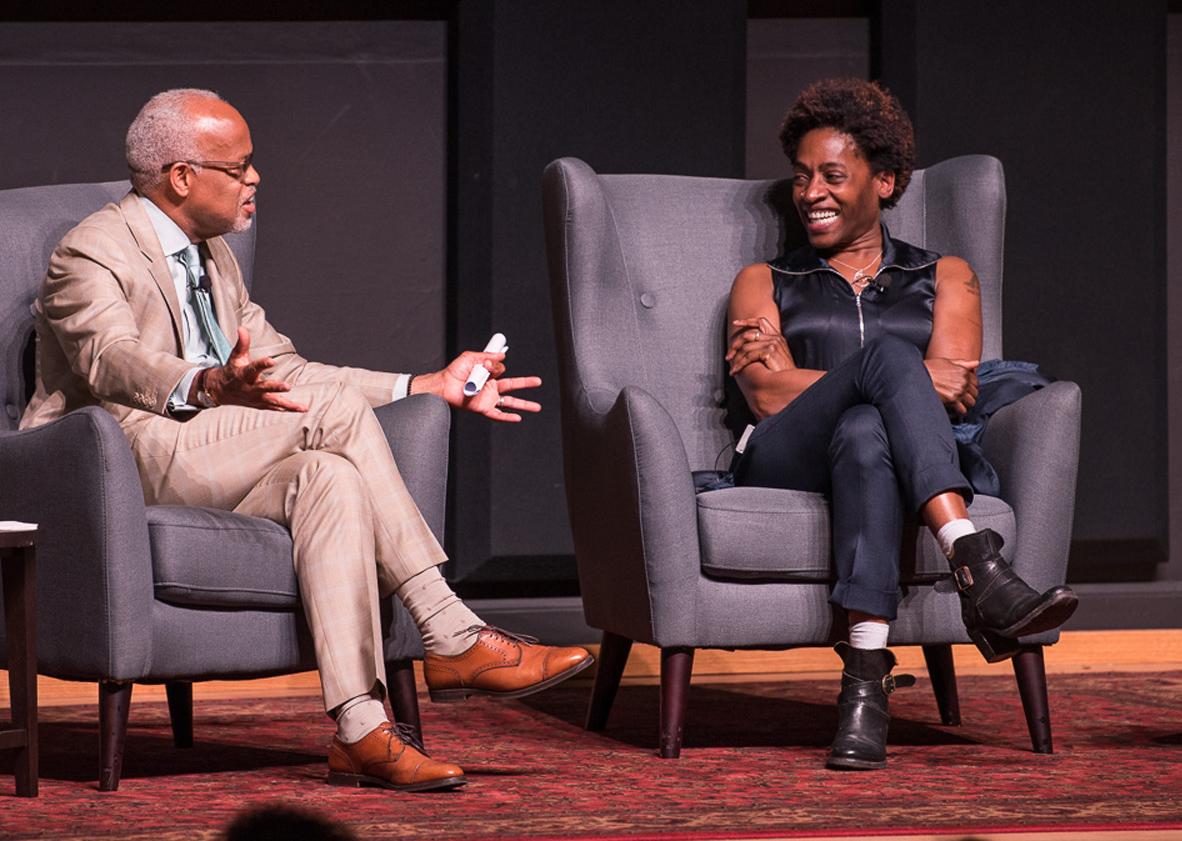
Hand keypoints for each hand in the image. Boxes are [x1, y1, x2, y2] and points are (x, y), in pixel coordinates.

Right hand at [200, 327, 307, 411]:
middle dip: (276, 388)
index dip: (262, 364)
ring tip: (303, 407)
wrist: (220, 391)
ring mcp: (256, 398)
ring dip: (288, 404)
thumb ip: (242, 343)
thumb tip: (242, 328)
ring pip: (273, 402)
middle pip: (264, 388)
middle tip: (288, 386)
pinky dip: (287, 408)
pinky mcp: (260, 404)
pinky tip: (300, 408)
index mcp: (243, 374)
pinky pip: (275, 408)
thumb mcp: (235, 357)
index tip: (272, 360)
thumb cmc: (232, 371)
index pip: (253, 368)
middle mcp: (250, 388)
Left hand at [420, 350, 541, 422]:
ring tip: (537, 407)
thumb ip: (487, 356)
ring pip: (510, 402)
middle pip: (513, 386)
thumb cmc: (454, 371)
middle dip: (526, 383)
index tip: (485, 365)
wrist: (443, 385)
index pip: (501, 370)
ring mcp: (488, 398)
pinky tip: (518, 418)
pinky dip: (508, 417)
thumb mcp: (471, 357)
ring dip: (524, 404)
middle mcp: (490, 387)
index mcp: (488, 375)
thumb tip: (502, 354)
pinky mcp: (483, 408)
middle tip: (538, 381)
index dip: (494, 366)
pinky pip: (498, 414)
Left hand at [726, 316, 790, 375]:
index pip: (761, 322)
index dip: (747, 321)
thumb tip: (744, 348)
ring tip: (732, 369)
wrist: (791, 382)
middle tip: (728, 356)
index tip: (735, 323)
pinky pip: (748, 356)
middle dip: (735, 345)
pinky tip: (736, 371)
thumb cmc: (782, 373)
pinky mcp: (770, 352)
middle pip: (748, 334)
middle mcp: (776, 338)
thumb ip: (763, 348)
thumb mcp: (775, 357)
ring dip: (736, 359)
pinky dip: (739, 364)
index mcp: (777, 337)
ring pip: (746, 347)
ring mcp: (773, 344)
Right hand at [924, 357, 978, 415]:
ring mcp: (959, 391)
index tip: (964, 389)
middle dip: (968, 396)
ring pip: (971, 402)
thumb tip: (976, 363)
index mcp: (963, 371)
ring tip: (957, 404)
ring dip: (965, 404)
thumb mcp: (946, 362)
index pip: (975, 382)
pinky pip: (962, 410)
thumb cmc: (929, 369)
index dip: (970, 386)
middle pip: (974, 393)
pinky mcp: (952, 400)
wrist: (917, 376)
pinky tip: (953, 409)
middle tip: (960, 398)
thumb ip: (963, 363)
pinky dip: (958, 411)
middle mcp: (963, 381)